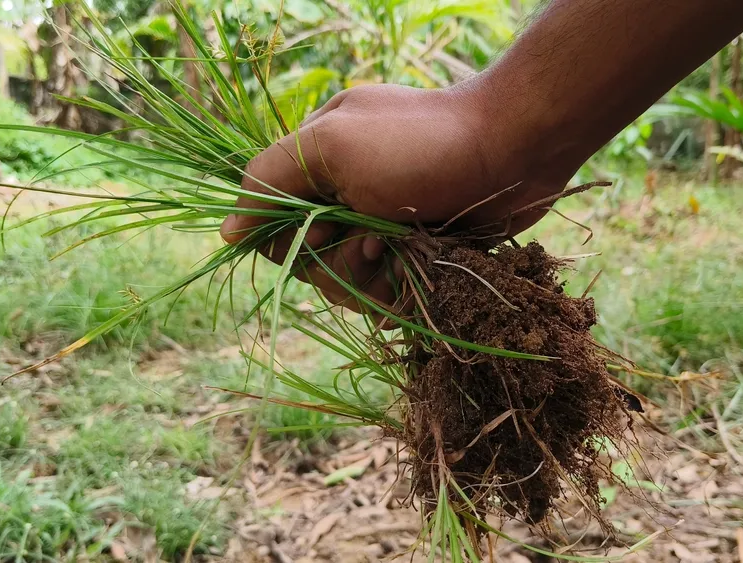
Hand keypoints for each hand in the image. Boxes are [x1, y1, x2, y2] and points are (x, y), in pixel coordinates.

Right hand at [220, 83, 568, 311]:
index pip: (270, 221)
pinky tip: (413, 276)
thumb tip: (228, 229)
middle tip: (370, 238)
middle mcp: (343, 197)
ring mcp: (379, 227)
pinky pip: (382, 293)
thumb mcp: (331, 146)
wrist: (515, 152)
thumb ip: (272, 180)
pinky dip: (393, 291)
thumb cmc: (420, 144)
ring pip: (342, 283)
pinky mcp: (412, 254)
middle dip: (333, 261)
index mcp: (316, 163)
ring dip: (365, 277)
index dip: (285, 240)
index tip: (323, 229)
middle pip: (305, 260)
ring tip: (398, 251)